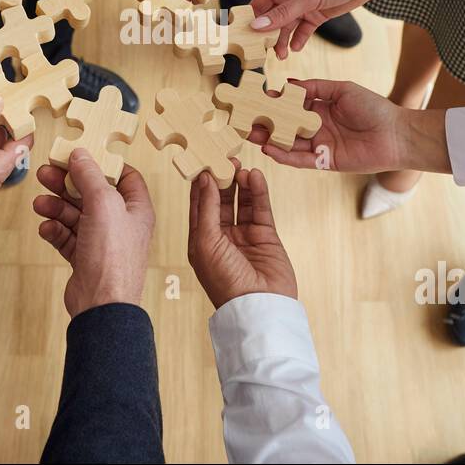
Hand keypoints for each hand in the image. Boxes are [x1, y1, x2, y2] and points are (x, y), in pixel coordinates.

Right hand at [32, 152, 154, 316]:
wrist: (101, 305)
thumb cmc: (113, 257)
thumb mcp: (103, 204)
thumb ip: (90, 176)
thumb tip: (80, 154)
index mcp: (136, 208)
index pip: (124, 176)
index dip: (102, 164)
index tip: (78, 156)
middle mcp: (121, 223)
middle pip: (92, 193)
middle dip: (68, 183)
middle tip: (45, 173)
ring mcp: (102, 242)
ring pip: (76, 214)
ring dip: (56, 206)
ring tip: (40, 203)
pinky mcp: (85, 258)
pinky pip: (67, 236)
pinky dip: (55, 230)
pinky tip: (47, 228)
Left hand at [187, 167, 295, 308]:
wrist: (259, 307)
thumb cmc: (225, 282)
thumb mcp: (206, 242)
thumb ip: (207, 208)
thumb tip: (206, 179)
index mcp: (201, 241)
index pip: (199, 205)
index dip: (201, 184)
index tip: (202, 159)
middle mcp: (222, 237)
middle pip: (221, 201)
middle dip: (222, 179)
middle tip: (224, 156)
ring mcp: (244, 236)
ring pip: (242, 202)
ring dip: (240, 183)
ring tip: (239, 164)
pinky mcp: (266, 236)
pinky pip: (261, 208)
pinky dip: (259, 192)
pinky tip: (255, 176)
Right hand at [249, 0, 376, 57]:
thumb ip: (283, 13)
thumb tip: (257, 26)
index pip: (259, 4)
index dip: (250, 20)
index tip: (242, 38)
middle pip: (271, 18)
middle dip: (266, 35)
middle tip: (260, 52)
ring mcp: (302, 6)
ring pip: (286, 27)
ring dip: (282, 41)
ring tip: (281, 55)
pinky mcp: (316, 15)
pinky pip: (302, 30)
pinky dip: (299, 39)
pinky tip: (296, 48)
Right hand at [250, 78, 449, 175]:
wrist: (395, 135)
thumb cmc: (374, 108)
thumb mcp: (342, 90)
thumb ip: (315, 88)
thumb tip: (289, 84)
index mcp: (320, 108)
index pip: (290, 105)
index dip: (272, 102)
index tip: (254, 97)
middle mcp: (316, 127)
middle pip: (284, 125)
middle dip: (264, 122)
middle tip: (243, 118)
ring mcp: (319, 145)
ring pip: (288, 142)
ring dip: (269, 139)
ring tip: (250, 133)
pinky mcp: (324, 161)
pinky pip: (300, 159)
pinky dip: (284, 155)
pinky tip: (269, 149)